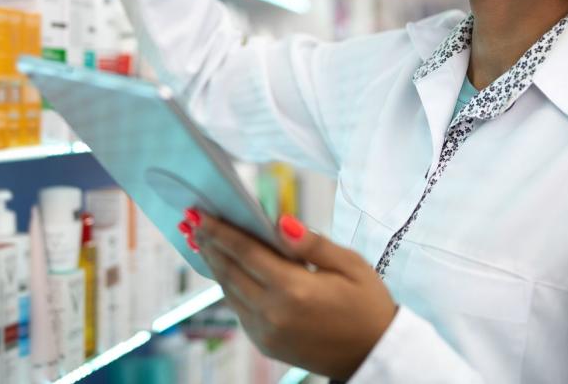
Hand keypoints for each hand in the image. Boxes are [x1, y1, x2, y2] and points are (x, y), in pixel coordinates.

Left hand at [179, 209, 397, 380]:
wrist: (373, 353)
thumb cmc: (367, 304)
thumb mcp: (350, 265)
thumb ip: (312, 244)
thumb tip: (280, 222)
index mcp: (295, 290)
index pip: (246, 253)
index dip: (221, 232)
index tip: (201, 214)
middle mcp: (274, 313)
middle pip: (230, 272)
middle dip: (210, 245)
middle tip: (195, 221)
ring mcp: (266, 332)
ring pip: (229, 291)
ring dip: (216, 265)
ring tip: (206, 241)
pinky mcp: (265, 344)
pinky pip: (239, 309)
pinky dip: (230, 286)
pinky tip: (229, 270)